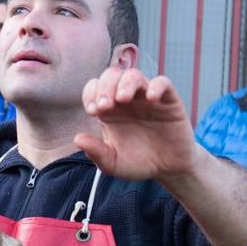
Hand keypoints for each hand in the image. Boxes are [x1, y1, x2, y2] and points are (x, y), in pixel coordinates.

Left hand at [74, 68, 200, 183]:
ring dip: (125, 83)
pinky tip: (150, 99)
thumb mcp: (114, 163)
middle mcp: (127, 100)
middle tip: (105, 106)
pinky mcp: (169, 101)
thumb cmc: (138, 162)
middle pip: (112, 76)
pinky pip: (163, 83)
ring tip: (122, 99)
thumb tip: (77, 139)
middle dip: (105, 87)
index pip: (94, 88)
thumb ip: (97, 152)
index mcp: (109, 110)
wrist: (169, 169)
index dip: (90, 94)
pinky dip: (157, 86)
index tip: (92, 111)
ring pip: (134, 75)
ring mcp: (147, 98)